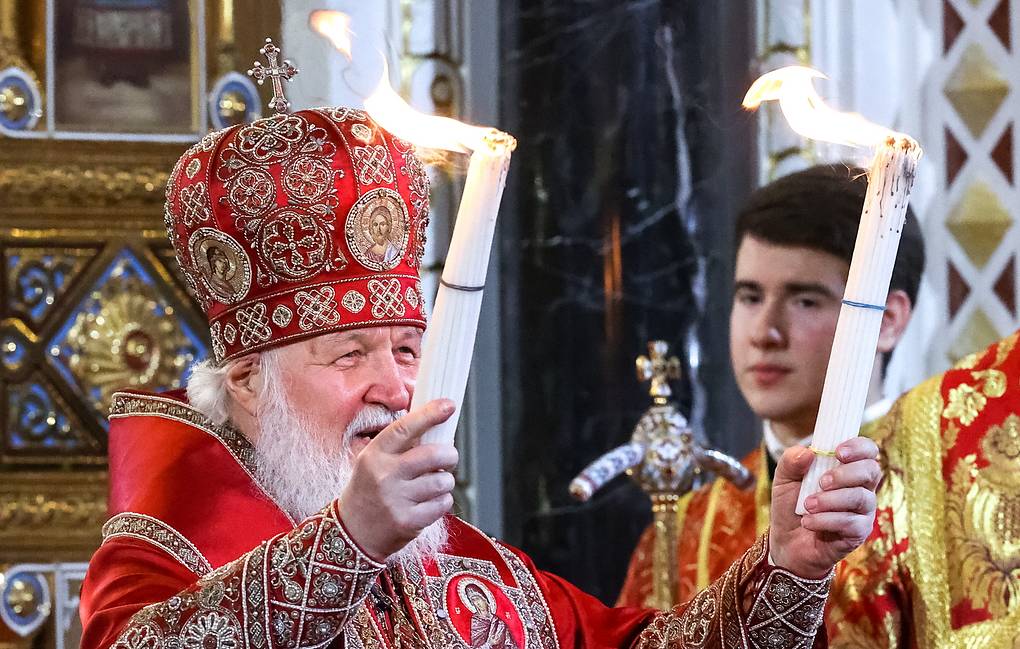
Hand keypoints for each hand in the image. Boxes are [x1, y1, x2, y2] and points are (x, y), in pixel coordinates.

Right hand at [338, 399, 458, 560]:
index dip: (430, 414)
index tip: (448, 406)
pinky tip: (428, 503)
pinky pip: (443, 504)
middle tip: (448, 457)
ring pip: (443, 481)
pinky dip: (442, 502)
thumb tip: (436, 426)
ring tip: (432, 486)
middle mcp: (384, 475)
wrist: (352, 533)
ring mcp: (396, 500)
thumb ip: (400, 446)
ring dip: (445, 482)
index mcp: (374, 454)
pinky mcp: (408, 522)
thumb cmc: (368, 491)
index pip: (405, 427)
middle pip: (434, 455)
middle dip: (449, 454)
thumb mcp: (373, 462)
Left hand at [768, 438, 880, 578]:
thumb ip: (791, 461)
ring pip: (861, 498)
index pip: (868, 451)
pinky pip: (851, 523)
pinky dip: (826, 520)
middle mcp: (861, 488)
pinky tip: (808, 522)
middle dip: (846, 474)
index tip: (838, 452)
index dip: (859, 447)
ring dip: (831, 500)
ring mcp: (863, 511)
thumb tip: (808, 453)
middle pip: (871, 470)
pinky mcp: (859, 533)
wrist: (786, 541)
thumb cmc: (791, 505)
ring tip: (807, 505)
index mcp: (847, 469)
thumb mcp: (783, 479)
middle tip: (822, 482)